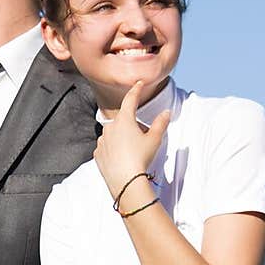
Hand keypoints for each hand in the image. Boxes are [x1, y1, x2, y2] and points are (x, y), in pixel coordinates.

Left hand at [95, 80, 170, 208]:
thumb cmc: (140, 158)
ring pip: (114, 134)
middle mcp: (109, 127)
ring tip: (134, 152)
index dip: (136, 90)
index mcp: (124, 120)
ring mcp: (102, 140)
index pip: (130, 99)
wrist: (125, 181)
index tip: (138, 83)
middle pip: (123, 120)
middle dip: (133, 125)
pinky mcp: (98, 154)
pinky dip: (114, 149)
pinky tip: (123, 158)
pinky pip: (107, 147)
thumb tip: (166, 112)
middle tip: (144, 137)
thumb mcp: (155, 139)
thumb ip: (160, 123)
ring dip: (123, 137)